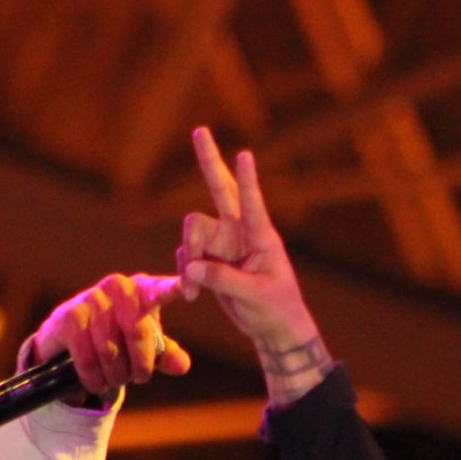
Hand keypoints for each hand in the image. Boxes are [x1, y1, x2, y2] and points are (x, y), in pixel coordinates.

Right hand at [30, 273, 189, 398]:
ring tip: (116, 379)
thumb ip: (166, 355)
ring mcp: (91, 299)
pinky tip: (96, 383)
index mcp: (143, 289)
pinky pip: (87, 359)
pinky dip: (94, 379)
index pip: (161, 289)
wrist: (70, 336)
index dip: (177, 287)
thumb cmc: (118, 337)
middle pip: (137, 332)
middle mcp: (117, 287)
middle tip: (139, 377)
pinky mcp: (68, 317)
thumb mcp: (147, 347)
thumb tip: (182, 366)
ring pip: (110, 351)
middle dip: (140, 365)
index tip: (189, 290)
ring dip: (116, 376)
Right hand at [179, 127, 330, 399]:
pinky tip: (191, 294)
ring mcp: (223, 245)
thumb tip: (190, 268)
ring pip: (192, 234)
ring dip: (186, 257)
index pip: (252, 203)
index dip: (247, 181)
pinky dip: (184, 274)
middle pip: (219, 189)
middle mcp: (239, 233)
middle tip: (200, 130)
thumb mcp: (254, 296)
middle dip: (209, 161)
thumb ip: (222, 280)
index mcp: (261, 236)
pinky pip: (185, 256)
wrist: (273, 329)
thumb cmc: (276, 309)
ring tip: (194, 288)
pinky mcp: (209, 260)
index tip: (245, 155)